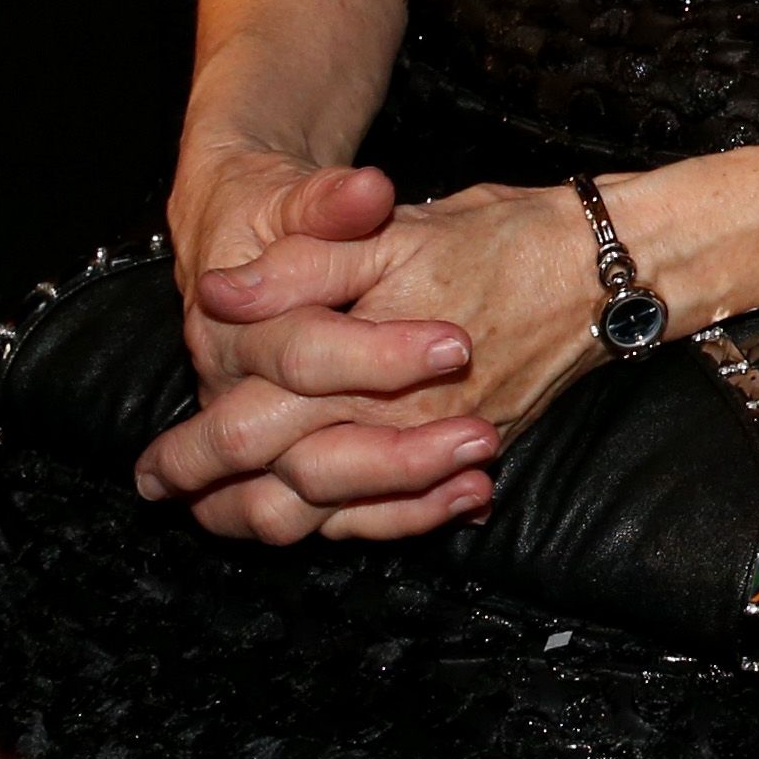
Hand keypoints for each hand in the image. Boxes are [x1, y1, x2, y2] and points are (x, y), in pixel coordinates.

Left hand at [137, 173, 600, 545]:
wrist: (608, 267)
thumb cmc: (503, 238)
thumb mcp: (397, 233)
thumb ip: (305, 267)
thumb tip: (220, 293)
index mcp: (366, 367)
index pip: (255, 426)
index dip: (195, 451)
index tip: (149, 470)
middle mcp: (399, 422)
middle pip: (287, 482)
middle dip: (223, 496)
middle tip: (171, 501)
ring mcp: (440, 446)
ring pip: (339, 510)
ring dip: (277, 518)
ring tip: (227, 518)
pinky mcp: (476, 450)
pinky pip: (402, 514)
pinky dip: (357, 525)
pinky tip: (325, 520)